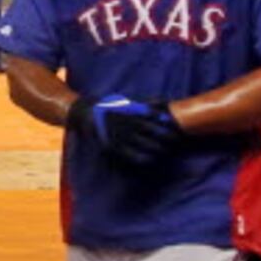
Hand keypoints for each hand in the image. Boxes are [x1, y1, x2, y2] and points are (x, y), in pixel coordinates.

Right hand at [67, 93, 181, 169]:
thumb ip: (145, 102)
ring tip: (165, 150)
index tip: (172, 123)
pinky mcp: (110, 144)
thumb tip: (164, 101)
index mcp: (126, 108)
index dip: (161, 119)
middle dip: (161, 133)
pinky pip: (126, 152)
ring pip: (137, 140)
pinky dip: (139, 156)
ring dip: (153, 146)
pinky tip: (150, 159)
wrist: (85, 113)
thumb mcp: (126, 101)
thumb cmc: (110, 106)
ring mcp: (115, 132)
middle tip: (175, 139)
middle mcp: (122, 120)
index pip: (148, 113)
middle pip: (145, 128)